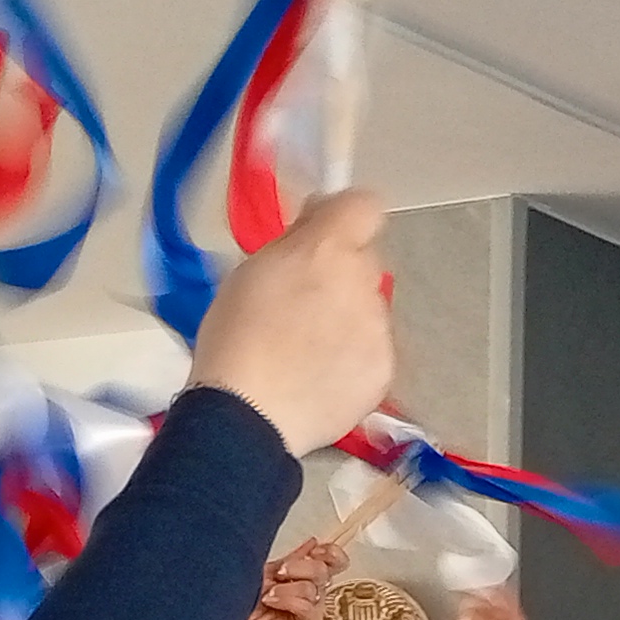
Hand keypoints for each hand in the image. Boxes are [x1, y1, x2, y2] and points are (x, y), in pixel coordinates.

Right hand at [188, 191, 396, 457]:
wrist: (247, 413)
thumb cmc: (235, 336)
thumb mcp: (251, 271)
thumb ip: (295, 241)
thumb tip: (319, 220)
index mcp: (327, 249)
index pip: (365, 206)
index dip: (345, 217)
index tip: (322, 233)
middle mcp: (363, 282)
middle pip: (366, 261)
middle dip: (341, 273)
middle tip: (304, 303)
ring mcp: (379, 329)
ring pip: (370, 309)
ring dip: (347, 318)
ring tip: (308, 351)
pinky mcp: (384, 370)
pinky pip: (373, 350)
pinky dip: (353, 358)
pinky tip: (321, 377)